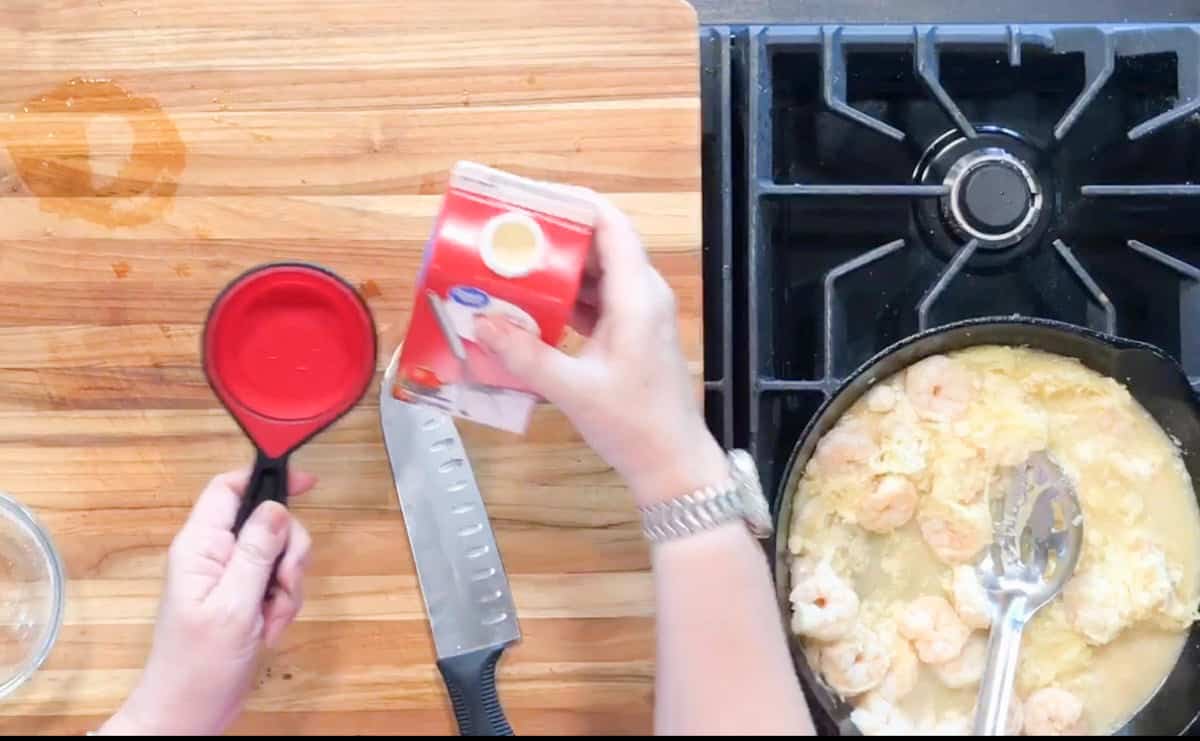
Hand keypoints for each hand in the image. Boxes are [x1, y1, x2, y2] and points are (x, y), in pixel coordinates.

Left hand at [98, 469, 316, 734]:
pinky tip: (270, 628)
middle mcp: (214, 555)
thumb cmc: (197, 666)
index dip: (266, 479)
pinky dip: (283, 604)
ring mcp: (229, 577)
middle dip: (288, 553)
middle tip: (284, 584)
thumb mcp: (234, 606)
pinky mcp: (242, 597)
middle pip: (267, 522)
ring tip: (272, 618)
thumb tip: (276, 509)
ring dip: (287, 586)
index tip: (306, 484)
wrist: (188, 713)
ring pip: (278, 554)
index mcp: (200, 547)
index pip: (229, 488)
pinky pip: (277, 583)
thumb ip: (256, 553)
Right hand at [474, 189, 726, 506]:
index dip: (572, 203)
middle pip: (600, 244)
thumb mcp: (573, 390)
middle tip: (508, 235)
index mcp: (637, 296)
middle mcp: (642, 295)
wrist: (672, 464)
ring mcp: (639, 315)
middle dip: (554, 236)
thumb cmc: (633, 425)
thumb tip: (481, 323)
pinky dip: (567, 298)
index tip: (529, 199)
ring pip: (597, 273)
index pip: (610, 224)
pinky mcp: (632, 335)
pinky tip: (532, 307)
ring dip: (558, 269)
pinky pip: (597, 300)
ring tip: (511, 266)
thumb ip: (525, 355)